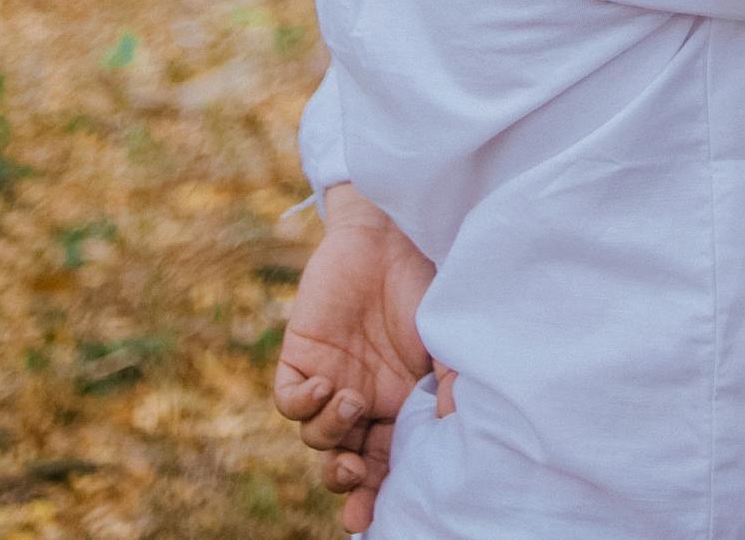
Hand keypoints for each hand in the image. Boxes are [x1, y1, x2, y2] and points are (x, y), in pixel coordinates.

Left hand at [272, 184, 453, 530]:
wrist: (393, 233)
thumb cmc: (428, 287)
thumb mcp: (448, 345)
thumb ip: (450, 392)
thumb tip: (455, 439)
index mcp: (398, 409)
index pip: (385, 467)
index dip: (376, 496)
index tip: (371, 518)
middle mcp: (363, 403)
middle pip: (344, 464)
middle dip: (346, 482)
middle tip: (354, 477)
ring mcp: (330, 382)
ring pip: (316, 438)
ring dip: (332, 432)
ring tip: (353, 400)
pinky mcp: (301, 357)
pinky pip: (289, 402)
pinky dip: (302, 404)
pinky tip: (324, 387)